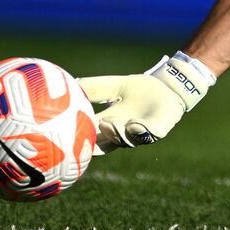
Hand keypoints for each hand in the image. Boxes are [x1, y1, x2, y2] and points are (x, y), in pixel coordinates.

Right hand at [78, 52, 213, 152]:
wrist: (167, 86)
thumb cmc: (138, 88)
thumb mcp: (112, 85)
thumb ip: (92, 87)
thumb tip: (68, 84)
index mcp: (108, 123)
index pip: (88, 136)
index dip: (75, 141)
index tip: (62, 140)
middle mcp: (121, 132)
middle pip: (104, 145)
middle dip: (94, 145)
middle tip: (83, 140)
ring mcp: (139, 133)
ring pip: (125, 141)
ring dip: (115, 134)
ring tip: (107, 124)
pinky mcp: (157, 130)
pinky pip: (149, 133)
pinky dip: (140, 130)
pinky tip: (134, 124)